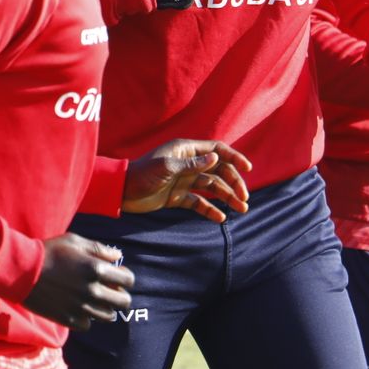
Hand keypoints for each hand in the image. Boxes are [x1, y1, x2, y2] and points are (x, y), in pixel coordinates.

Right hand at [23, 233, 133, 330]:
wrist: (22, 271)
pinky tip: (78, 307)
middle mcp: (93, 291)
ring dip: (105, 307)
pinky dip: (86, 317)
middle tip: (110, 290)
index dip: (125, 277)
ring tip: (94, 299)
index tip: (117, 276)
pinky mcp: (69, 319)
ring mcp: (81, 307)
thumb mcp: (75, 241)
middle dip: (120, 294)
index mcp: (96, 269)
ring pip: (109, 316)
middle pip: (124, 302)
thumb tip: (117, 256)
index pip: (128, 280)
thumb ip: (99, 249)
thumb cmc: (49, 252)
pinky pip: (88, 324)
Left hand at [122, 139, 251, 221]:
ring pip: (211, 187)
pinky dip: (210, 209)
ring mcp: (183, 181)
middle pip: (218, 170)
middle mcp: (187, 163)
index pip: (216, 150)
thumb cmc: (141, 175)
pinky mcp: (177, 197)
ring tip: (241, 209)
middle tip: (244, 198)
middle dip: (233, 183)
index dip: (233, 158)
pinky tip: (220, 218)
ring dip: (226, 197)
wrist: (121, 192)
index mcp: (185, 150)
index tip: (247, 169)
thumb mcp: (166, 168)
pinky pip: (198, 202)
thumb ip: (191, 164)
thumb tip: (216, 158)